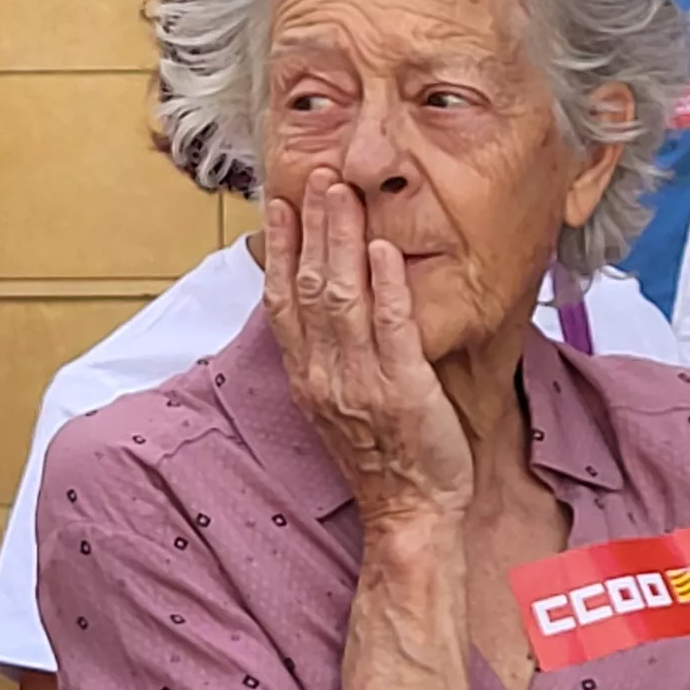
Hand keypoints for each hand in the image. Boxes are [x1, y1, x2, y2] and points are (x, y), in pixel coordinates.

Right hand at [261, 177, 472, 524]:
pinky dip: (385, 285)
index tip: (280, 203)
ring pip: (341, 297)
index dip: (280, 249)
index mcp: (307, 377)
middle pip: (308, 286)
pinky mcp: (402, 389)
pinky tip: (384, 248)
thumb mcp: (340, 404)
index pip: (282, 301)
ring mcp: (360, 382)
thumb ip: (330, 355)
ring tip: (342, 193)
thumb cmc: (383, 459)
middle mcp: (324, 375)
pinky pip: (390, 328)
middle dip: (311, 226)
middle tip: (315, 175)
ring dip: (341, 240)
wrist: (409, 514)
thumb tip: (325, 306)